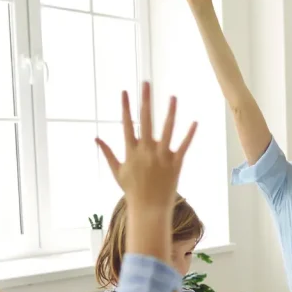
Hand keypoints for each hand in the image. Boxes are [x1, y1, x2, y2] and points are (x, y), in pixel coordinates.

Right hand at [95, 82, 196, 211]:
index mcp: (131, 151)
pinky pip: (183, 146)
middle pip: (146, 121)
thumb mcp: (117, 171)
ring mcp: (162, 157)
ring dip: (170, 112)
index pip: (127, 124)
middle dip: (146, 101)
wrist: (148, 209)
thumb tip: (96, 138)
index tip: (125, 92)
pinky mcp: (175, 164)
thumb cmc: (132, 190)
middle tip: (146, 83)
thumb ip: (107, 152)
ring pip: (167, 130)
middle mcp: (146, 151)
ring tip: (173, 97)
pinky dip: (189, 135)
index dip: (126, 107)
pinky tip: (195, 122)